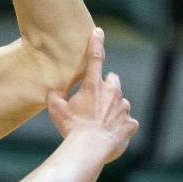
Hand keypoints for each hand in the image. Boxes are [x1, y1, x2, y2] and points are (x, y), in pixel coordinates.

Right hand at [46, 28, 138, 162]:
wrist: (90, 149)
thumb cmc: (72, 128)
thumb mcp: (56, 111)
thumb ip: (53, 98)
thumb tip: (52, 93)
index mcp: (94, 86)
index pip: (95, 58)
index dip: (96, 43)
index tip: (98, 31)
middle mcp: (112, 93)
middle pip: (113, 81)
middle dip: (106, 86)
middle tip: (94, 100)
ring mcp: (123, 109)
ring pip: (121, 102)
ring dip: (113, 108)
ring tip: (100, 122)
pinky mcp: (130, 125)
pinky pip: (128, 122)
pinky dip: (121, 126)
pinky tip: (110, 133)